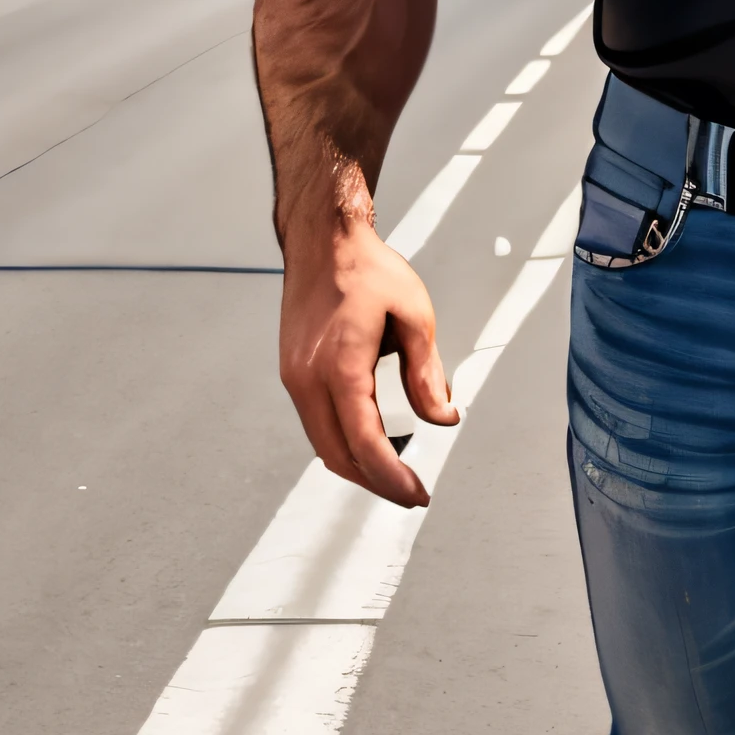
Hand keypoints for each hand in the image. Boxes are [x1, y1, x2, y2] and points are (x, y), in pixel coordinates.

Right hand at [276, 218, 455, 506]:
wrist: (323, 241)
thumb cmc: (366, 269)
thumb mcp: (414, 316)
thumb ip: (427, 373)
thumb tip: (442, 417)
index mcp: (340, 365)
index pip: (365, 441)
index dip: (392, 477)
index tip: (417, 493)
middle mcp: (307, 377)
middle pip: (337, 455)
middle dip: (375, 482)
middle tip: (410, 494)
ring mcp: (294, 377)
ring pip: (322, 444)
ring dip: (356, 466)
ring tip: (394, 475)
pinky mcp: (292, 373)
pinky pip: (315, 423)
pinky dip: (341, 443)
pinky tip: (368, 445)